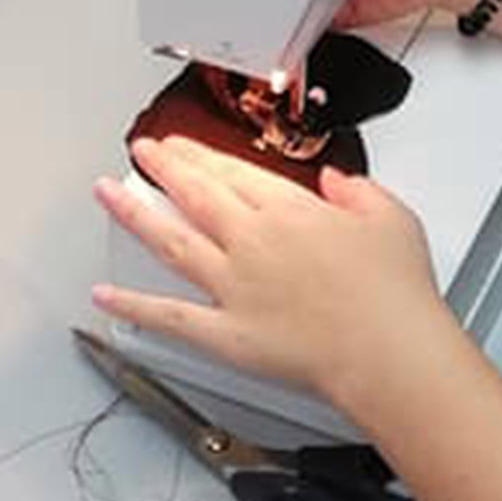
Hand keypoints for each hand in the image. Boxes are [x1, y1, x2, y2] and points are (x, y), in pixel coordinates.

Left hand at [92, 136, 451, 409]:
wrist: (392, 354)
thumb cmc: (396, 294)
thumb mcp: (391, 216)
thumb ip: (357, 191)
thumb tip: (336, 181)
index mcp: (289, 209)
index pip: (233, 172)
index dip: (200, 155)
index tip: (182, 146)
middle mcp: (252, 240)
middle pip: (195, 193)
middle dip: (163, 167)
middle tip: (141, 150)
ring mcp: (234, 286)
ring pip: (172, 240)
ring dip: (134, 213)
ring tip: (106, 192)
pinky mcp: (228, 334)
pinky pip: (172, 316)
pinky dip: (135, 304)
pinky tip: (107, 294)